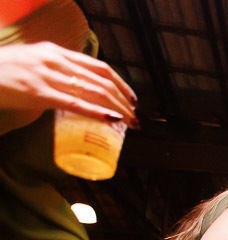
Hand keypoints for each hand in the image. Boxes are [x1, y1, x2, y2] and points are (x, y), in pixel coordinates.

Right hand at [0, 42, 137, 125]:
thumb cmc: (3, 72)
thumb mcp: (33, 63)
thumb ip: (54, 72)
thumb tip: (74, 91)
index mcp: (56, 52)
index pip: (98, 66)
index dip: (120, 83)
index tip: (132, 98)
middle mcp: (55, 60)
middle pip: (102, 80)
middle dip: (124, 99)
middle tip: (136, 115)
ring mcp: (47, 75)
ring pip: (94, 91)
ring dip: (117, 108)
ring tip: (130, 122)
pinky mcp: (38, 92)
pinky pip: (75, 103)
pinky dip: (98, 112)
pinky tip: (112, 119)